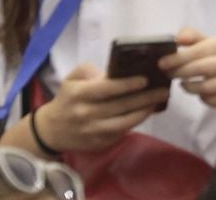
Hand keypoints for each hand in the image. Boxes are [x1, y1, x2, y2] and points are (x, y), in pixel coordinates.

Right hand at [35, 64, 171, 154]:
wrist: (52, 130)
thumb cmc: (66, 99)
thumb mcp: (72, 78)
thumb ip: (91, 71)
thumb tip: (114, 74)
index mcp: (79, 94)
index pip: (107, 89)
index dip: (128, 84)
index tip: (145, 79)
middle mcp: (86, 114)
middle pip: (121, 106)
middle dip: (145, 98)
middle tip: (163, 90)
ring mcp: (93, 132)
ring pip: (125, 123)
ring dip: (144, 112)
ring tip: (157, 103)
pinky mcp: (99, 144)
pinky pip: (121, 133)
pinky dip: (134, 123)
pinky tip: (144, 114)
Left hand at [160, 28, 215, 126]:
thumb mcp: (208, 45)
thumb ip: (192, 36)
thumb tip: (177, 38)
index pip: (197, 50)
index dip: (177, 57)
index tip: (162, 62)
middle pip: (201, 68)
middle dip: (180, 72)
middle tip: (168, 74)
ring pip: (206, 87)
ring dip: (190, 87)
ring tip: (183, 84)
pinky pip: (213, 100)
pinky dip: (203, 98)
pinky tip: (200, 93)